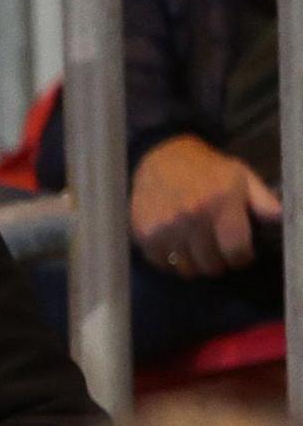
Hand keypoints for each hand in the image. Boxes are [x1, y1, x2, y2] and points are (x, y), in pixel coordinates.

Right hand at [130, 135, 282, 277]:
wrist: (162, 156)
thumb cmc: (208, 169)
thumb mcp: (242, 177)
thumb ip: (264, 202)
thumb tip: (281, 221)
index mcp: (220, 203)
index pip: (236, 251)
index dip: (241, 258)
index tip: (240, 254)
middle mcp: (192, 218)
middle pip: (210, 265)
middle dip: (218, 262)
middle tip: (217, 251)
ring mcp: (165, 227)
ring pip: (186, 268)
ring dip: (194, 264)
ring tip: (197, 250)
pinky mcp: (144, 233)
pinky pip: (160, 263)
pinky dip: (170, 261)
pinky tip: (176, 247)